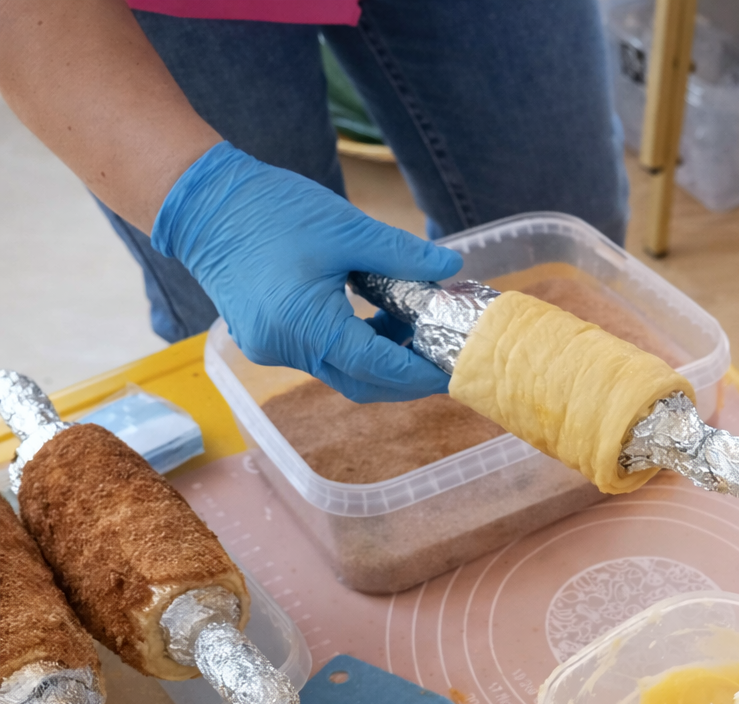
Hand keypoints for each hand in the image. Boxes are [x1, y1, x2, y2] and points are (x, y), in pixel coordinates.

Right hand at [151, 142, 462, 401]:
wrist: (202, 203)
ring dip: (382, 360)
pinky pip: (322, 357)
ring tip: (418, 328)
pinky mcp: (267, 341)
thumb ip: (403, 254)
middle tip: (445, 354)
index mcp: (303, 325)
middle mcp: (284, 349)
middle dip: (406, 376)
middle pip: (360, 383)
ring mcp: (272, 350)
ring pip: (342, 372)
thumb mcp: (348, 228)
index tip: (454, 367)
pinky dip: (355, 348)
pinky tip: (381, 320)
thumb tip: (451, 266)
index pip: (376, 367)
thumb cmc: (270, 210)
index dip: (420, 372)